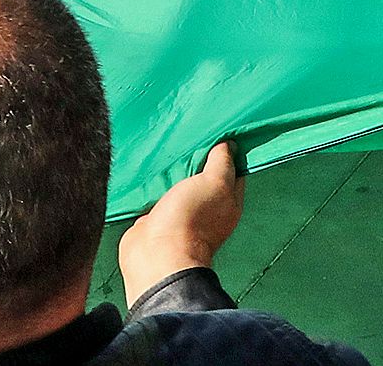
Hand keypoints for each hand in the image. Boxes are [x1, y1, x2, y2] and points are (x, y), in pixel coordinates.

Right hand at [119, 141, 244, 303]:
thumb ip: (223, 163)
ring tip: (167, 141)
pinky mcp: (156, 215)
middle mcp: (206, 206)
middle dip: (197, 155)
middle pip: (204, 173)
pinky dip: (153, 181)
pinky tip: (149, 163)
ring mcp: (180, 211)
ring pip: (179, 182)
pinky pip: (157, 192)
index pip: (233, 169)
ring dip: (172, 167)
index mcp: (227, 200)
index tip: (218, 128)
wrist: (156, 255)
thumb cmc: (191, 220)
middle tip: (188, 130)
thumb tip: (230, 144)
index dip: (228, 149)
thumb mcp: (216, 183)